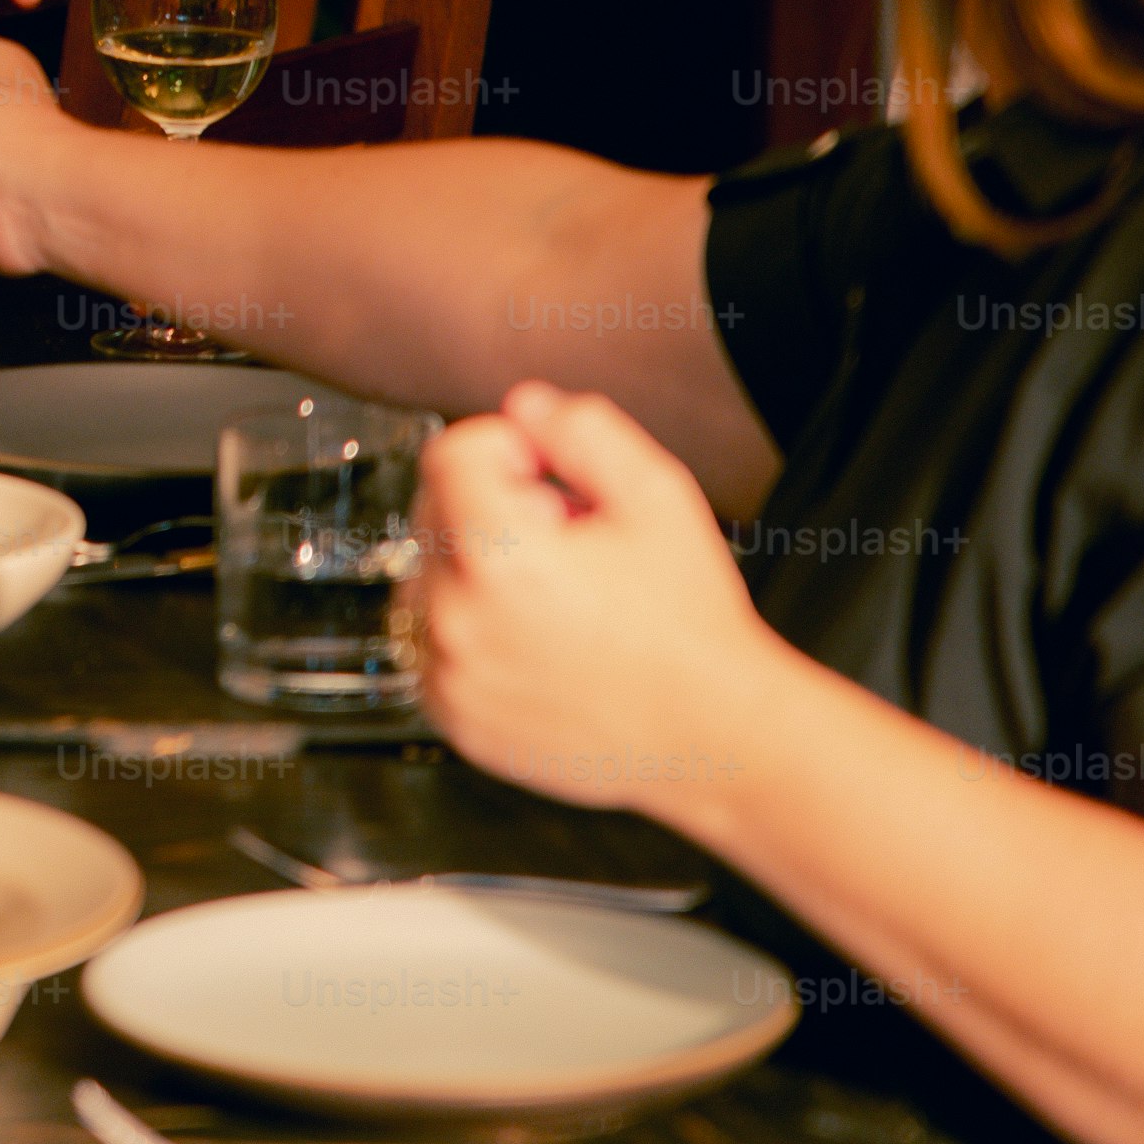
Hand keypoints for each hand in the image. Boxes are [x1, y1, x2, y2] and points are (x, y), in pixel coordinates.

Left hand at [414, 380, 787, 820]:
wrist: (714, 735)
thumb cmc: (692, 628)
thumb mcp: (658, 497)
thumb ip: (585, 432)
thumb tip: (527, 409)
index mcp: (500, 557)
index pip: (451, 455)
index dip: (504, 447)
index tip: (543, 471)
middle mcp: (459, 618)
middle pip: (435, 511)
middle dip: (494, 506)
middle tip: (568, 538)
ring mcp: (450, 674)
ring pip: (430, 576)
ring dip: (476, 567)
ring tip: (556, 592)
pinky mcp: (455, 716)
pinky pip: (434, 644)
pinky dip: (471, 628)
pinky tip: (537, 636)